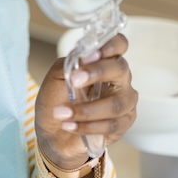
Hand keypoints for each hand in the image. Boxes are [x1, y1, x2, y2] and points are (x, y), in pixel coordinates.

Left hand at [34, 33, 136, 169]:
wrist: (52, 132)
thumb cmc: (56, 101)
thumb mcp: (55, 78)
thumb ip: (70, 64)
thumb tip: (84, 55)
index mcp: (104, 62)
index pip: (119, 44)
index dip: (112, 45)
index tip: (92, 53)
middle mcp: (119, 79)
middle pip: (120, 69)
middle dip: (97, 73)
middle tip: (74, 81)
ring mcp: (125, 102)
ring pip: (116, 103)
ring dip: (86, 110)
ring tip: (62, 113)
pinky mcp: (123, 124)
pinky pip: (112, 125)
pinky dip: (87, 126)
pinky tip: (70, 125)